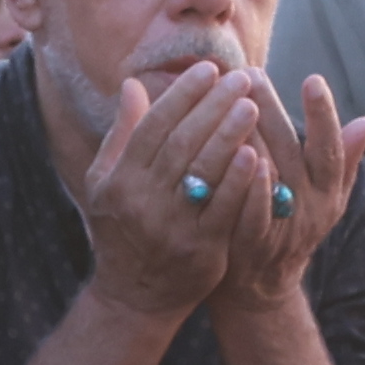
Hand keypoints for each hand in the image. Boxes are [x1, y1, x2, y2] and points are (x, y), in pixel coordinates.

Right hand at [72, 57, 266, 315]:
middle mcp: (142, 201)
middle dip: (213, 106)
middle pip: (182, 143)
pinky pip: (223, 209)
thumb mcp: (107, 182)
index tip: (209, 69)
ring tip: (253, 104)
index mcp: (119, 180)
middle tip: (241, 78)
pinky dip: (240, 181)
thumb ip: (123, 134)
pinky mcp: (199, 249)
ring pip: (203, 172)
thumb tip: (133, 84)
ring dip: (229, 134)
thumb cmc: (123, 229)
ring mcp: (171, 226)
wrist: (135, 296)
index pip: (153, 126)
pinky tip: (257, 155)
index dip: (182, 95)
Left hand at [218, 67, 364, 305]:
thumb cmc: (291, 225)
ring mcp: (282, 228)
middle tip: (250, 74)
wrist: (261, 285)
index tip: (313, 79)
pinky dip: (245, 184)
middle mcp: (309, 208)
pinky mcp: (252, 245)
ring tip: (229, 99)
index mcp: (327, 191)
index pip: (329, 148)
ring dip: (250, 136)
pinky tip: (230, 153)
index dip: (324, 115)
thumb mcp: (325, 198)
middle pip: (290, 152)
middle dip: (270, 110)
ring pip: (269, 175)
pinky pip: (250, 211)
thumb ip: (342, 161)